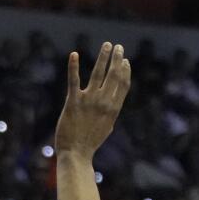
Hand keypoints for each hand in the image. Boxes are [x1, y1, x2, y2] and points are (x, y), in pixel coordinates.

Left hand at [54, 42, 130, 158]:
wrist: (75, 154)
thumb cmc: (89, 143)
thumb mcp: (106, 128)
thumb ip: (110, 114)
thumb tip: (112, 107)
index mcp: (113, 109)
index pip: (123, 85)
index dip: (125, 71)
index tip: (125, 61)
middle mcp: (103, 103)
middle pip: (114, 76)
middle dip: (117, 59)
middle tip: (118, 47)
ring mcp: (88, 101)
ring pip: (98, 73)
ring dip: (103, 57)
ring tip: (107, 45)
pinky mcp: (73, 102)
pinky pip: (73, 81)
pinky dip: (73, 66)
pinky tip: (74, 54)